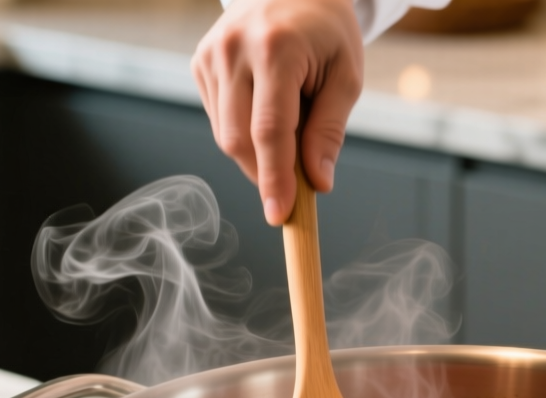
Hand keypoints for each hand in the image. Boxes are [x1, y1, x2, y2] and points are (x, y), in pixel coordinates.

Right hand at [193, 0, 362, 225]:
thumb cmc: (327, 34)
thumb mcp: (346, 77)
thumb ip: (329, 131)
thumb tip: (317, 183)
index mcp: (276, 49)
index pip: (270, 130)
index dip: (274, 179)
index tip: (280, 215)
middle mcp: (234, 49)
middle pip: (240, 139)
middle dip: (265, 174)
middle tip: (296, 185)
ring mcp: (210, 54)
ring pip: (226, 134)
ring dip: (257, 153)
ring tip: (290, 124)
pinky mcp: (199, 62)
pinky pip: (219, 118)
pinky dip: (244, 130)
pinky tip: (266, 107)